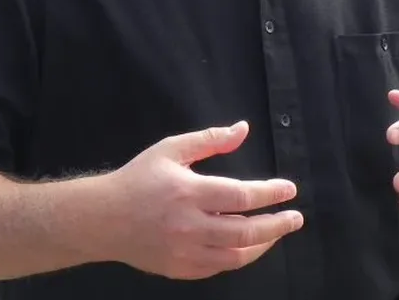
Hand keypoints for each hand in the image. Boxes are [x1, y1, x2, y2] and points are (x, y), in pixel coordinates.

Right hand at [103, 121, 303, 279]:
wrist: (103, 218)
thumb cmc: (139, 179)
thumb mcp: (171, 149)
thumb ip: (209, 140)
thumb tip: (243, 129)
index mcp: (189, 192)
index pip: (242, 195)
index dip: (271, 194)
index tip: (289, 190)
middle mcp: (190, 226)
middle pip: (246, 231)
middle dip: (277, 225)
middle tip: (295, 218)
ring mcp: (185, 252)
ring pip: (236, 256)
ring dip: (263, 245)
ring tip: (277, 233)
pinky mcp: (180, 270)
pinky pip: (218, 268)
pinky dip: (238, 258)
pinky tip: (248, 247)